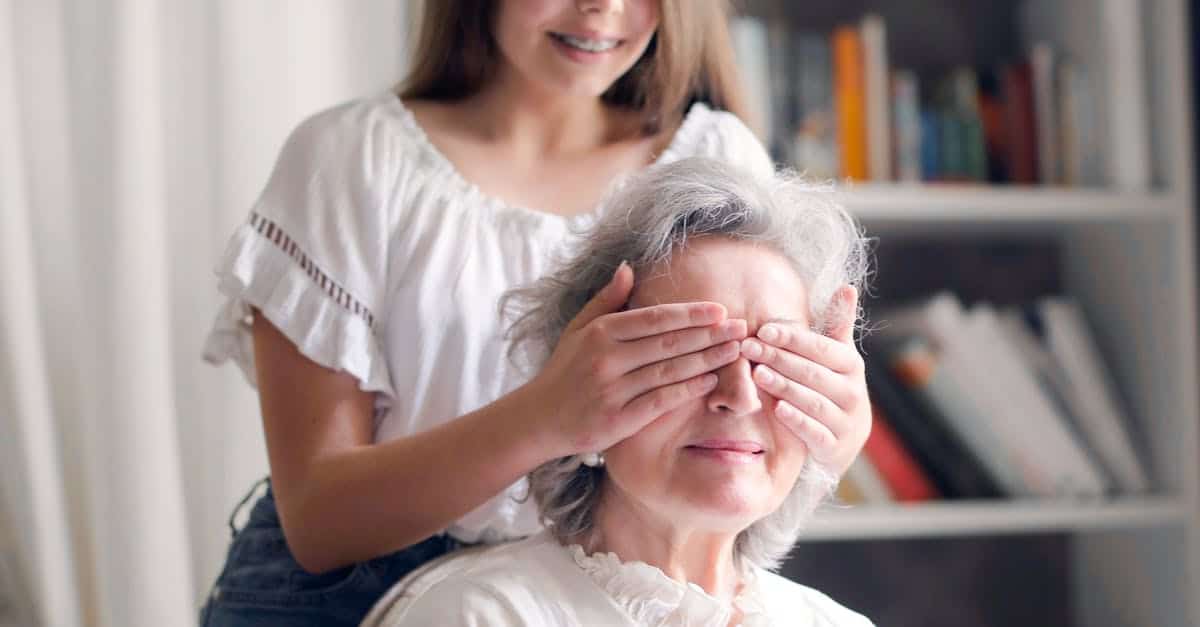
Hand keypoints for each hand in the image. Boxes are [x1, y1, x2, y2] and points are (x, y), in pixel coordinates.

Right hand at [526, 262, 748, 457]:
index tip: (720, 310)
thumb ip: (606, 300)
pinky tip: (710, 381)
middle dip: (710, 335)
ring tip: (734, 352)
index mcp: (600, 332)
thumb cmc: (564, 371)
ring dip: (707, 360)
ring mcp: (612, 390)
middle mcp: (606, 359)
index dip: (691, 314)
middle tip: (742, 328)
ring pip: (670, 371)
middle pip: (669, 343)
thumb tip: (629, 267)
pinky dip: (687, 390)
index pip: (655, 318)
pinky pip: (661, 401)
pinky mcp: (617, 420)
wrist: (539, 419)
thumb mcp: (578, 330)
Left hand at [740, 285, 869, 475]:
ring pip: (812, 401)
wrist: (845, 439)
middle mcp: (853, 392)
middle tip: (748, 347)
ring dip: (784, 386)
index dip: (792, 338)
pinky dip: (797, 420)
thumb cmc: (833, 386)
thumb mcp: (838, 356)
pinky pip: (815, 432)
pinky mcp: (835, 447)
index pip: (821, 348)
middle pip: (812, 372)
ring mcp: (845, 421)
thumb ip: (838, 324)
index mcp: (852, 365)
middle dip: (778, 359)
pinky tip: (776, 409)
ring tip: (757, 374)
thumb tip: (847, 286)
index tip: (763, 329)